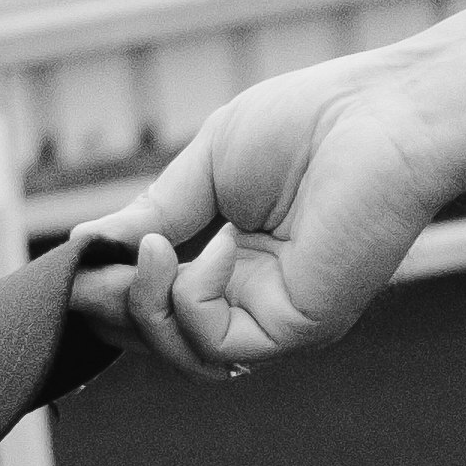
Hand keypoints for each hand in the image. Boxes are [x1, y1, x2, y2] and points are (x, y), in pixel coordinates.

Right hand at [69, 56, 456, 381]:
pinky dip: (193, 296)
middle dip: (111, 302)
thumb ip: (151, 214)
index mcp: (235, 265)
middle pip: (155, 338)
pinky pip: (214, 340)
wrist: (384, 114)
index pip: (154, 304)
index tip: (81, 253)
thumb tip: (83, 248)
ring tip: (148, 248)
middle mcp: (255, 302)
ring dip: (142, 303)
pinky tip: (220, 242)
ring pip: (178, 350)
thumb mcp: (205, 167)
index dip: (108, 289)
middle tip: (98, 257)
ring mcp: (277, 319)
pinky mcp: (298, 327)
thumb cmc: (311, 122)